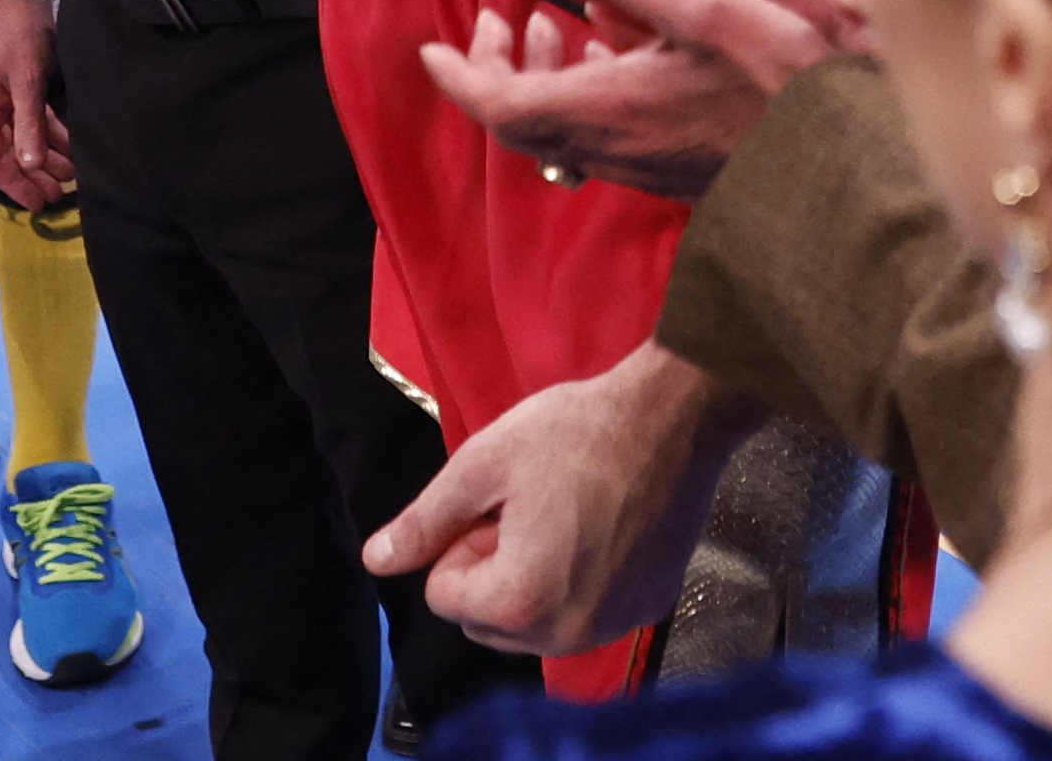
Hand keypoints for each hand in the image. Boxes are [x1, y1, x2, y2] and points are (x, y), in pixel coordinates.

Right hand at [0, 0, 73, 207]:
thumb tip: (30, 165)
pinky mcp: (21, 84)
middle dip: (34, 174)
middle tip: (59, 194)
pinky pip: (35, 117)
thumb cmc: (16, 31)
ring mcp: (4, 96)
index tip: (37, 203)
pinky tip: (71, 146)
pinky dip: (51, 132)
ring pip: (25, 136)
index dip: (14, 184)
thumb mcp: (26, 81)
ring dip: (47, 155)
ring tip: (70, 174)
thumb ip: (29, 125)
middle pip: (9, 151)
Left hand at [358, 342, 753, 654]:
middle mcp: (567, 636)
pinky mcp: (650, 611)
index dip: (461, 541)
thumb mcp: (483, 464)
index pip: (444, 596)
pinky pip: (587, 615)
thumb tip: (373, 562)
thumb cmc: (574, 432)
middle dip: (494, 570)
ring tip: (566, 514)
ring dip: (534, 581)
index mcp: (519, 603)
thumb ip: (424, 521)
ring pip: (537, 625)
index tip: (499, 501)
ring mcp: (615, 627)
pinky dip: (581, 584)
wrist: (677, 415)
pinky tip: (606, 528)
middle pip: (488, 622)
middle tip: (530, 506)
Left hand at [415, 0, 870, 201]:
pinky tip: (623, 54)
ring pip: (565, 127)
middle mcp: (616, 148)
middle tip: (498, 19)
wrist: (850, 172)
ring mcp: (647, 164)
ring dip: (548, 74)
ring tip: (555, 23)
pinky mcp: (677, 166)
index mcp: (607, 110)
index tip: (432, 47)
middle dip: (500, 66)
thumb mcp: (704, 4)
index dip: (461, 74)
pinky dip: (590, 88)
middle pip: (525, 118)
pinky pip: (605, 132)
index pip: (499, 104)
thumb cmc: (785, 85)